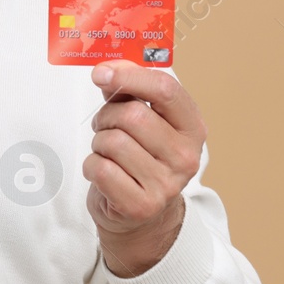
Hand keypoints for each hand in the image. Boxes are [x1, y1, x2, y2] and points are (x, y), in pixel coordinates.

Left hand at [84, 61, 206, 276]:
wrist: (141, 214)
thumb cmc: (139, 157)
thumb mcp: (143, 120)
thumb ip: (128, 90)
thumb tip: (108, 69)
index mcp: (192, 128)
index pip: (165, 89)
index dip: (129, 76)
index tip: (102, 73)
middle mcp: (186, 156)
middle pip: (132, 116)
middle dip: (106, 117)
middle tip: (105, 126)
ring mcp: (166, 184)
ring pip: (112, 142)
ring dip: (99, 143)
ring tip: (108, 152)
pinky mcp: (141, 205)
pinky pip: (100, 168)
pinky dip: (92, 166)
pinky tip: (104, 173)